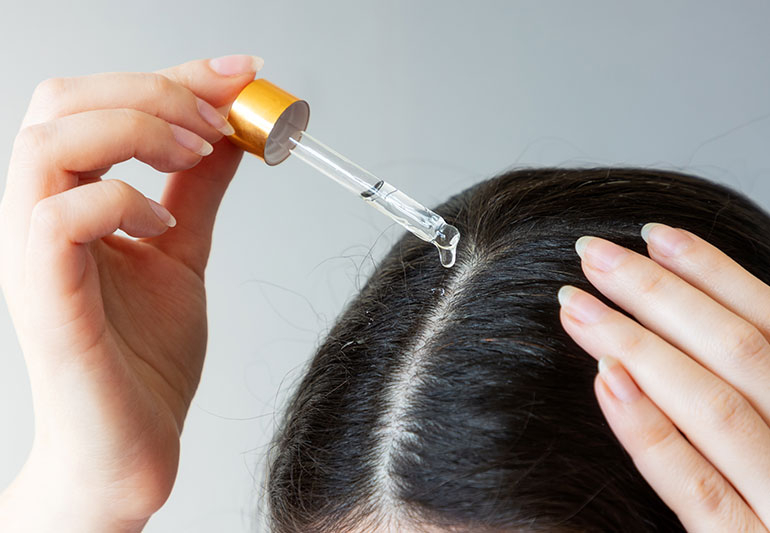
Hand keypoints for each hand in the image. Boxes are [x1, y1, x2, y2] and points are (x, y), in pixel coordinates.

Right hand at [0, 55, 260, 531]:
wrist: (131, 446)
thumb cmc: (143, 359)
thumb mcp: (183, 253)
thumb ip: (195, 192)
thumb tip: (228, 134)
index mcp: (72, 199)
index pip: (101, 101)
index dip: (175, 73)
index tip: (243, 70)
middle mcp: (41, 214)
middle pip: (64, 99)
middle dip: (154, 89)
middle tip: (217, 120)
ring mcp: (33, 255)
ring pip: (50, 140)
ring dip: (138, 129)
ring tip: (194, 155)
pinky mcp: (44, 297)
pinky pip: (58, 214)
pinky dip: (123, 202)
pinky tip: (163, 229)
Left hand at [558, 223, 769, 530]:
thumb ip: (759, 391)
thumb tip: (710, 324)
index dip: (715, 273)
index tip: (655, 233)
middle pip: (739, 353)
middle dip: (662, 294)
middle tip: (594, 253)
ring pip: (714, 406)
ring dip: (639, 345)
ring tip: (577, 303)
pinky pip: (696, 488)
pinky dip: (652, 430)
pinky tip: (606, 383)